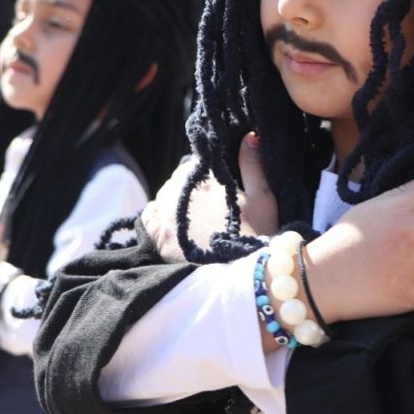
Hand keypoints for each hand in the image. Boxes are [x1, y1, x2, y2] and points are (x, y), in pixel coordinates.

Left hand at [142, 133, 277, 260]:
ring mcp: (166, 212)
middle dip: (191, 187)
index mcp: (205, 176)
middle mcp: (180, 189)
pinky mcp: (157, 234)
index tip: (217, 187)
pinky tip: (174, 225)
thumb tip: (249, 135)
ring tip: (193, 219)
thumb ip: (253, 164)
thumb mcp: (263, 197)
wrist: (240, 277)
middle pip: (179, 178)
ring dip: (175, 201)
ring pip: (164, 195)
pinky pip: (149, 214)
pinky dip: (159, 216)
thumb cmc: (256, 234)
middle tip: (208, 207)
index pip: (197, 163)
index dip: (207, 174)